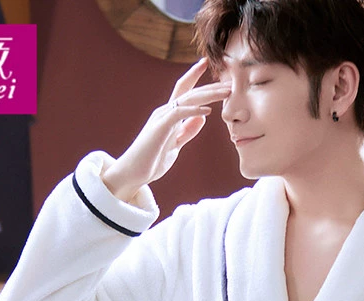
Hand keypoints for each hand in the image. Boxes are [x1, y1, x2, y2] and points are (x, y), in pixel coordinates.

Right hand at [102, 58, 230, 201]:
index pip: (184, 91)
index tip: (207, 65)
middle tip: (230, 82)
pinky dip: (193, 111)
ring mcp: (161, 118)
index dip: (195, 77)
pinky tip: (207, 111)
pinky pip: (178, 114)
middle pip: (190, 92)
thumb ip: (187, 131)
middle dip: (211, 86)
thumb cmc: (152, 160)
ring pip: (187, 99)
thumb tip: (202, 117)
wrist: (133, 173)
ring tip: (226, 92)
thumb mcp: (176, 144)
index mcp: (169, 115)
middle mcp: (165, 112)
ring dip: (208, 95)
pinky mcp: (159, 128)